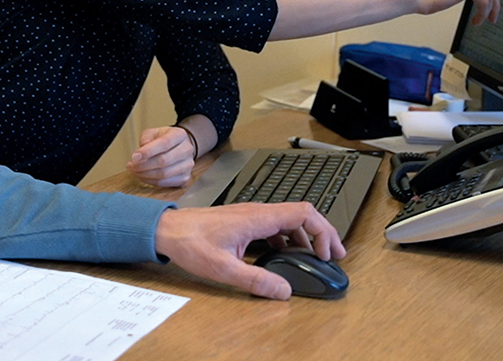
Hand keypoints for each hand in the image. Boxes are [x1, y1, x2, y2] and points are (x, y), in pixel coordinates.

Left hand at [126, 127, 195, 186]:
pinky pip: (166, 183)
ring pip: (164, 174)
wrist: (178, 147)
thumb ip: (146, 139)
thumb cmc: (164, 139)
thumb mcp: (153, 133)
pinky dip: (151, 181)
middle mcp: (187, 150)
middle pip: (164, 161)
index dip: (148, 151)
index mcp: (179, 135)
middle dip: (143, 165)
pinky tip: (143, 177)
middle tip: (131, 166)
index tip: (134, 157)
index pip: (164, 143)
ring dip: (146, 175)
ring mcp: (188, 165)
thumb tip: (140, 154)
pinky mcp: (185, 177)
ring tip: (135, 171)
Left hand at [154, 202, 343, 299]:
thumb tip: (283, 291)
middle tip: (334, 256)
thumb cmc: (189, 242)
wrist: (167, 230)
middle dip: (322, 235)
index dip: (323, 231)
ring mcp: (251, 215)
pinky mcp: (245, 222)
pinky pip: (276, 227)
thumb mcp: (224, 268)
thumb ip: (256, 280)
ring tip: (316, 258)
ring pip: (289, 221)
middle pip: (302, 216)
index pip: (304, 212)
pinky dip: (289, 240)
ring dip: (307, 238)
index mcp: (258, 217)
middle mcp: (258, 212)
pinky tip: (288, 255)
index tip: (328, 253)